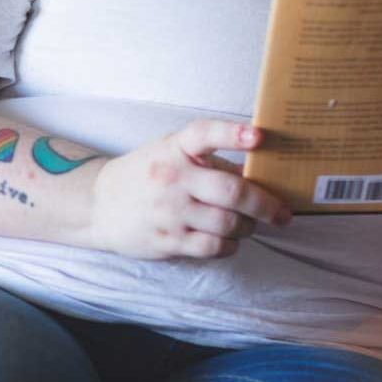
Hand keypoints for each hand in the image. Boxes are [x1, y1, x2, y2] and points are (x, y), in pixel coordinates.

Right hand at [82, 119, 293, 261]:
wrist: (99, 205)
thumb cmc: (146, 175)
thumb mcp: (170, 154)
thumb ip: (209, 160)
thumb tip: (261, 175)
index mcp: (175, 149)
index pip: (205, 134)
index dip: (233, 134)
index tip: (259, 135)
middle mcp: (172, 178)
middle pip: (232, 192)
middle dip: (266, 205)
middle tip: (283, 213)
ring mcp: (169, 212)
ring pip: (228, 224)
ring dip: (248, 227)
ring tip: (249, 225)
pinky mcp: (167, 240)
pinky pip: (213, 247)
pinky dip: (230, 245)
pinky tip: (228, 240)